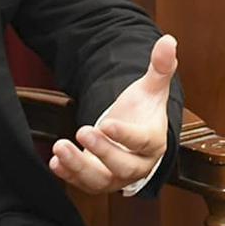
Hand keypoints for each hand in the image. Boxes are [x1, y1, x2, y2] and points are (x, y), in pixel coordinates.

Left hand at [49, 34, 176, 193]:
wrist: (131, 134)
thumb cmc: (142, 112)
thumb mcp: (151, 88)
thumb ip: (160, 66)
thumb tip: (168, 41)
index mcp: (153, 142)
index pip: (142, 142)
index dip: (125, 135)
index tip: (106, 123)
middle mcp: (137, 165)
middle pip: (122, 166)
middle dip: (102, 151)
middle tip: (82, 130)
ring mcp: (115, 176)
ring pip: (100, 180)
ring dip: (78, 167)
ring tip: (60, 148)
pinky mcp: (97, 180)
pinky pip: (83, 184)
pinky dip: (69, 175)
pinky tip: (55, 161)